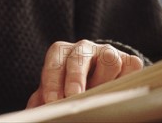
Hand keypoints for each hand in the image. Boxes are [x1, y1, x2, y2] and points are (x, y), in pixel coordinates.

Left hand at [26, 40, 142, 107]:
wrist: (101, 78)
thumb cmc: (71, 84)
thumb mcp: (56, 89)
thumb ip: (44, 98)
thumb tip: (32, 112)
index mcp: (62, 52)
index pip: (55, 61)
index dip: (52, 81)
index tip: (51, 101)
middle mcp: (84, 48)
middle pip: (79, 57)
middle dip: (75, 78)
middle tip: (73, 96)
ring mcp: (107, 52)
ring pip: (109, 60)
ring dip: (103, 80)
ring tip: (99, 97)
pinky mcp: (129, 60)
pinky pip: (130, 67)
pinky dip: (125, 81)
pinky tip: (118, 93)